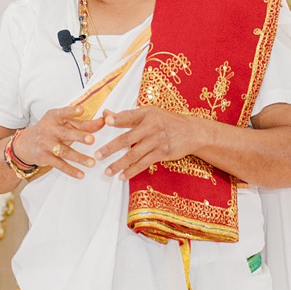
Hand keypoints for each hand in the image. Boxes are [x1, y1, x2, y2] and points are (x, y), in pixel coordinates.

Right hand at [11, 103, 103, 179]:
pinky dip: (70, 170)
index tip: (81, 110)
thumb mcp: (63, 123)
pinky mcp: (45, 157)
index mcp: (53, 117)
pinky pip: (59, 164)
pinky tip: (81, 174)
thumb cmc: (51, 131)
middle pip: (65, 133)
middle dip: (78, 136)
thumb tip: (104, 122)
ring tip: (92, 163)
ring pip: (64, 151)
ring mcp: (46, 144)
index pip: (63, 113)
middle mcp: (48, 129)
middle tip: (91, 139)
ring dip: (79, 157)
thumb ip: (83, 123)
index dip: (71, 111)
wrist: (26, 144)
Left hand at [99, 107, 215, 182]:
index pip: (129, 116)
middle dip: (111, 148)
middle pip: (127, 138)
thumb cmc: (166, 121)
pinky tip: (122, 176)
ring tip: (107, 171)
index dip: (118, 118)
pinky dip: (132, 171)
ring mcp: (157, 141)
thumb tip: (105, 114)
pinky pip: (144, 163)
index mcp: (147, 114)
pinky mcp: (163, 153)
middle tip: (97, 155)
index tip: (106, 121)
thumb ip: (126, 116)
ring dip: (119, 164)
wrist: (192, 131)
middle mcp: (152, 127)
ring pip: (134, 154)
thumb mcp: (148, 113)